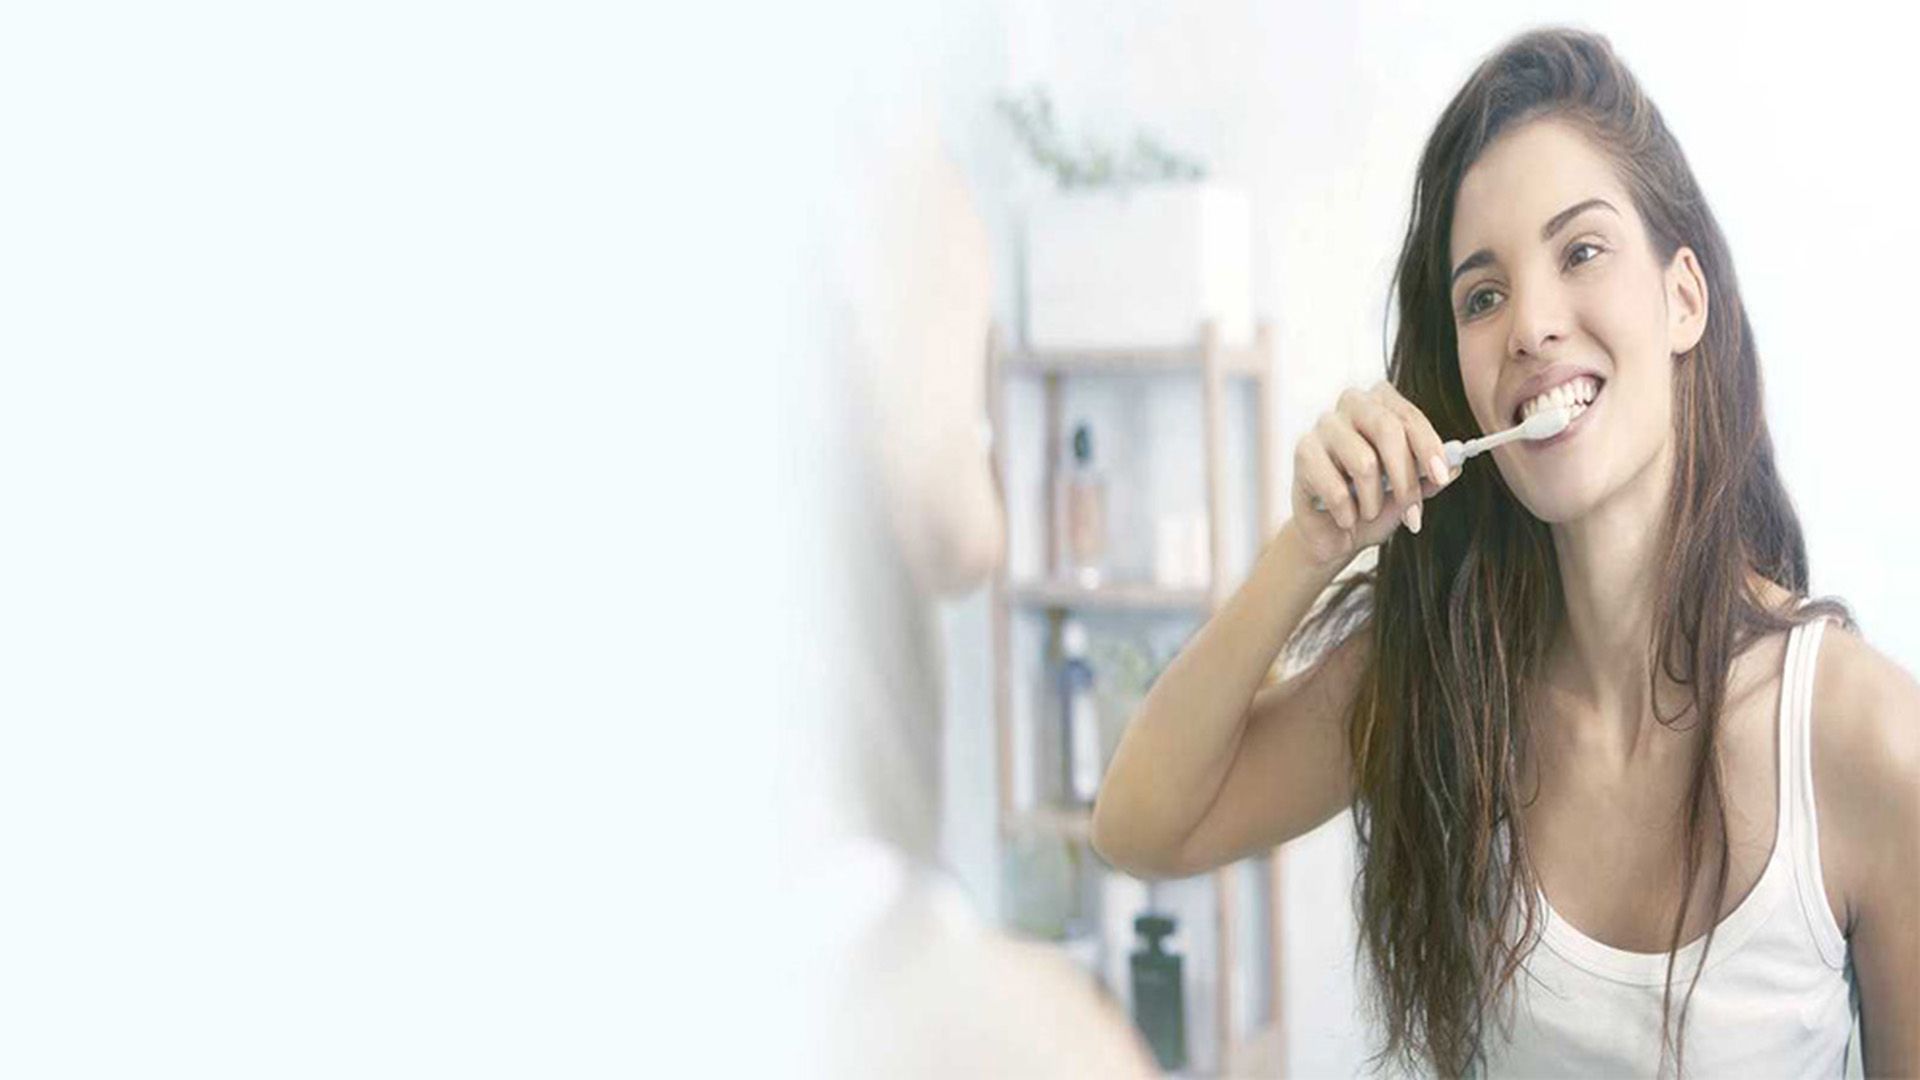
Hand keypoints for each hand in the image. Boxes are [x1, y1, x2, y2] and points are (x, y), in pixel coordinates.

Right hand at [1288, 380, 1459, 566]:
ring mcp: (1323, 426)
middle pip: (1387, 429)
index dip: (1429, 447)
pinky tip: (1345, 518)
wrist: (1330, 534)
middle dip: (1405, 477)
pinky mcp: (1302, 452)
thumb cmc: (1370, 504)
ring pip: (1363, 461)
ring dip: (1373, 501)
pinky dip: (1348, 513)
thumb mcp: (1408, 494)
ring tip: (1369, 514)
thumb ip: (1429, 478)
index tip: (1441, 476)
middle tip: (1412, 510)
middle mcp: (1351, 405)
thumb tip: (1456, 466)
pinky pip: (1336, 488)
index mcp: (1381, 403)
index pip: (1408, 416)